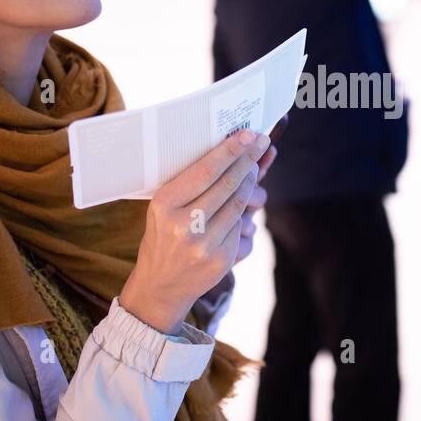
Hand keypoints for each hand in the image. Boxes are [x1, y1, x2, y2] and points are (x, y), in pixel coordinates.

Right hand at [119, 129, 270, 333]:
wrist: (159, 285)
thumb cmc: (163, 236)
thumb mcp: (165, 208)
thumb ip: (194, 183)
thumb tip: (232, 151)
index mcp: (165, 204)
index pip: (205, 171)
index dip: (231, 151)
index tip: (248, 135)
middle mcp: (183, 224)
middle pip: (228, 185)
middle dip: (248, 161)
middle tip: (260, 143)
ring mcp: (203, 244)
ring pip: (239, 206)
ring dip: (251, 185)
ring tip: (253, 170)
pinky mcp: (221, 261)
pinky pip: (243, 230)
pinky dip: (246, 218)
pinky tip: (245, 210)